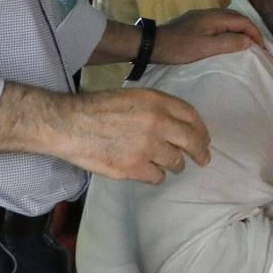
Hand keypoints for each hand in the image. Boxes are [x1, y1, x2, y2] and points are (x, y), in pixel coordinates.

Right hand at [57, 88, 212, 183]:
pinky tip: (149, 172)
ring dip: (174, 165)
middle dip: (200, 151)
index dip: (201, 129)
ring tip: (169, 165)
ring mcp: (147, 147)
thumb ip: (156, 107)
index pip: (191, 116)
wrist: (68, 124)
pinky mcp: (134, 167)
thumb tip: (176, 124)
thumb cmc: (96, 108)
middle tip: (204, 159)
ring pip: (175, 162)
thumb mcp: (131, 96)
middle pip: (192, 141)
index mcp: (156, 101)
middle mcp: (157, 123)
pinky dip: (155, 176)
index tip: (204, 138)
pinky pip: (157, 177)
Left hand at [151, 9, 260, 65]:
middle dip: (250, 30)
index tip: (262, 49)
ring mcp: (201, 17)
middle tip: (257, 46)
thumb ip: (228, 43)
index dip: (255, 33)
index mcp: (215, 17)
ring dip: (240, 30)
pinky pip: (219, 23)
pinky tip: (227, 40)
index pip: (243, 21)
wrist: (152, 44)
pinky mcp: (194, 22)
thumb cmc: (179, 48)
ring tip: (245, 44)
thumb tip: (248, 40)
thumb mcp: (205, 48)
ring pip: (228, 19)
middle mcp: (210, 13)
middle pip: (237, 18)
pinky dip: (229, 30)